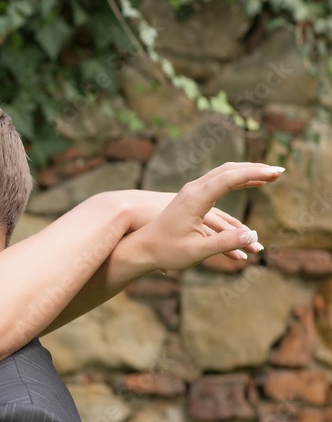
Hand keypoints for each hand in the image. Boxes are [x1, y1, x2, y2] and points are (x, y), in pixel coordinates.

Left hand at [123, 162, 283, 271]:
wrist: (141, 248)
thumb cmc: (166, 251)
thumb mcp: (196, 251)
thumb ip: (224, 244)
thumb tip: (253, 236)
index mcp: (195, 199)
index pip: (229, 178)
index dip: (254, 173)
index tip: (276, 173)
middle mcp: (193, 191)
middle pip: (228, 171)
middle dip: (254, 169)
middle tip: (279, 172)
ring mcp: (191, 193)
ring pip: (223, 175)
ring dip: (247, 174)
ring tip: (271, 175)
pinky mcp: (191, 199)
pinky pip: (219, 184)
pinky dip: (237, 181)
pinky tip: (251, 183)